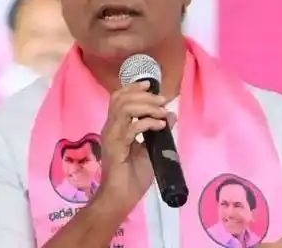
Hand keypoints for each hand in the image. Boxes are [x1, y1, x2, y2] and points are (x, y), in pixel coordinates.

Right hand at [96, 80, 175, 213]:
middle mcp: (110, 128)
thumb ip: (159, 132)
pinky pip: (131, 128)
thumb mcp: (151, 149)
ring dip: (147, 106)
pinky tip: (160, 125)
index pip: (118, 98)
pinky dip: (148, 123)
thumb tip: (171, 115)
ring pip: (125, 108)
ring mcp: (111, 137)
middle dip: (145, 96)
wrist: (122, 197)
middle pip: (121, 99)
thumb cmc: (133, 176)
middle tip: (163, 100)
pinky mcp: (116, 147)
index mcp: (116, 126)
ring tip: (162, 112)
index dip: (133, 88)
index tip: (150, 84)